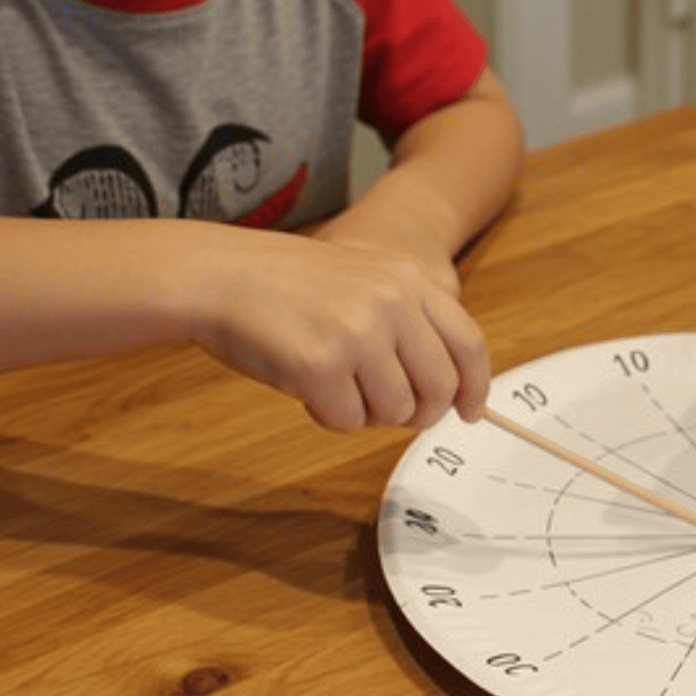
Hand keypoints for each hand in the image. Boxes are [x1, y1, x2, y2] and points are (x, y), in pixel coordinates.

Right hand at [187, 232, 488, 432]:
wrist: (221, 275)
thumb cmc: (288, 286)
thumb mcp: (366, 280)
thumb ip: (410, 322)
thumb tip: (448, 391)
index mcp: (409, 279)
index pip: (468, 344)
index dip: (475, 387)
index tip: (470, 412)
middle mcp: (392, 303)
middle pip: (439, 388)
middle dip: (416, 412)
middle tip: (384, 408)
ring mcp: (359, 333)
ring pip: (396, 411)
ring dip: (366, 412)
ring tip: (334, 383)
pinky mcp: (322, 364)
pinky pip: (348, 420)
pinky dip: (329, 416)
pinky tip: (307, 387)